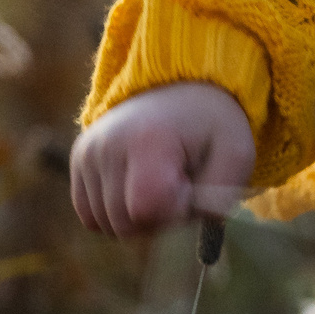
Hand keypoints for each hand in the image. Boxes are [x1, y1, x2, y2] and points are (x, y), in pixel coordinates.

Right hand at [68, 81, 254, 236]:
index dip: (174, 212)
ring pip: (107, 226)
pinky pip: (91, 217)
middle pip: (125, 225)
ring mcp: (88, 153)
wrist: (178, 87)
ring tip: (159, 182)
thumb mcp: (236, 152)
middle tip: (178, 187)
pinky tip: (137, 187)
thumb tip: (198, 225)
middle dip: (158, 220)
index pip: (147, 209)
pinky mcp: (78, 161)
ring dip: (137, 219)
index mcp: (148, 140)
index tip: (190, 187)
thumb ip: (222, 195)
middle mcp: (107, 146)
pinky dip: (117, 213)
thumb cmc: (210, 125)